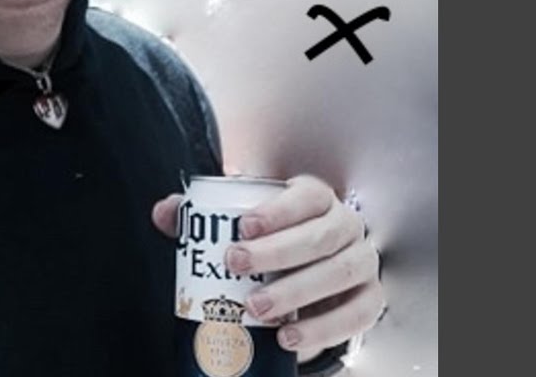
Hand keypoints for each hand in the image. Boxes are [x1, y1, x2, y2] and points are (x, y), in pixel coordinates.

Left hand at [151, 175, 385, 362]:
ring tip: (259, 310)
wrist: (312, 274)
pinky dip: (325, 328)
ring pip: (340, 273)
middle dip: (277, 253)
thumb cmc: (275, 242)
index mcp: (316, 198)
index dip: (276, 210)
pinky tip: (290, 338)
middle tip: (236, 266)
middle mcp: (345, 226)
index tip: (242, 226)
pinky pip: (358, 313)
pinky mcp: (370, 298)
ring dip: (298, 293)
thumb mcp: (242, 225)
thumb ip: (203, 215)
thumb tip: (165, 213)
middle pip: (320, 236)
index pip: (304, 196)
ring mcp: (362, 261)